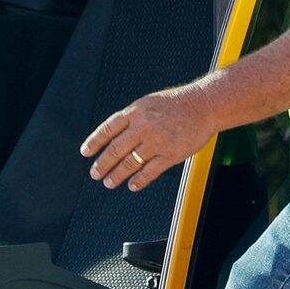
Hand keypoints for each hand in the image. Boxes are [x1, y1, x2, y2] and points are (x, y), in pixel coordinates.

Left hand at [81, 85, 221, 190]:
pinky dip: (139, 180)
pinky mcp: (170, 154)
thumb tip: (115, 134)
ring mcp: (156, 141)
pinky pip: (150, 171)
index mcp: (135, 112)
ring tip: (109, 182)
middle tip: (95, 173)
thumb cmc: (178, 103)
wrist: (204, 106)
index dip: (94, 142)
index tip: (86, 152)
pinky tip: (133, 185)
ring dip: (117, 175)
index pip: (108, 129)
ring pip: (130, 163)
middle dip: (102, 164)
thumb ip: (132, 118)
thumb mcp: (148, 103)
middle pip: (116, 149)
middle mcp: (143, 127)